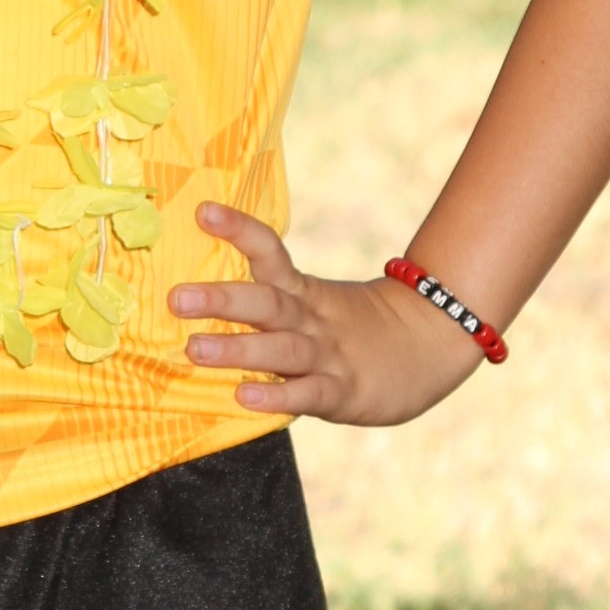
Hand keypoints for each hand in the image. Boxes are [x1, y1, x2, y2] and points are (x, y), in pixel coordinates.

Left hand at [170, 203, 484, 425]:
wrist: (431, 344)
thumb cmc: (355, 327)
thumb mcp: (316, 303)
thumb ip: (269, 301)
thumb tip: (200, 292)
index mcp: (304, 292)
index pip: (270, 252)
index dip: (239, 230)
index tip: (202, 211)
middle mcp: (313, 319)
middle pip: (267, 302)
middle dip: (222, 298)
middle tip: (177, 298)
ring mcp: (329, 355)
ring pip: (282, 348)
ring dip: (238, 348)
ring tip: (194, 348)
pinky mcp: (344, 392)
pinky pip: (308, 394)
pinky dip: (277, 397)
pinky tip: (244, 398)